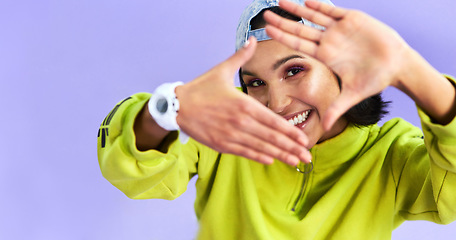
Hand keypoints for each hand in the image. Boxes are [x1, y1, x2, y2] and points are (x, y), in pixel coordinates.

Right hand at [175, 37, 311, 165]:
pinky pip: (244, 152)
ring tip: (295, 162)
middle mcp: (240, 121)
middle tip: (307, 157)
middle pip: (271, 137)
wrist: (176, 106)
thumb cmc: (200, 88)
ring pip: (260, 147)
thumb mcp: (221, 70)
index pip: (273, 120)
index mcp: (243, 103)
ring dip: (279, 155)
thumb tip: (252, 40)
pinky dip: (258, 157)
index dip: (290, 131)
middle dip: (291, 148)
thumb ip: (240, 57)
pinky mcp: (221, 144)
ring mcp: (230, 135)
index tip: (303, 139)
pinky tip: (270, 161)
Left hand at [264, 0, 409, 129]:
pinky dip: (320, 6)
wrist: (397, 65)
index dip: (283, 37)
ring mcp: (339, 29)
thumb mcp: (353, 95)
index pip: (298, 45)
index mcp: (325, 56)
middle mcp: (328, 41)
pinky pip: (333, 10)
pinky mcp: (353, 19)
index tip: (267, 31)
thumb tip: (326, 127)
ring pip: (313, 16)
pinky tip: (307, 1)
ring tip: (280, 0)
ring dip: (297, 8)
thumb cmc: (375, 80)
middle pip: (300, 29)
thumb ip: (338, 108)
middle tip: (265, 14)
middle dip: (283, 22)